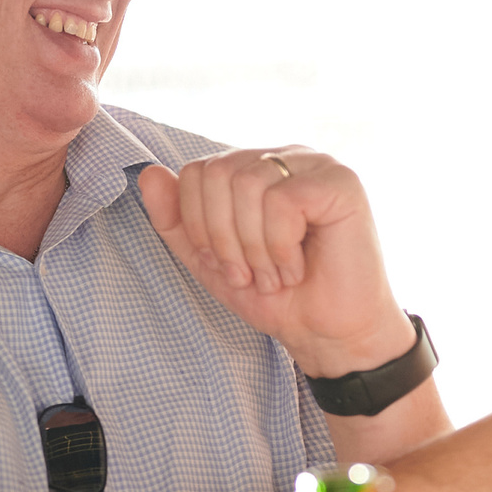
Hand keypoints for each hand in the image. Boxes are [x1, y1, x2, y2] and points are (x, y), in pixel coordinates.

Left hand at [137, 147, 413, 377]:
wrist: (329, 334)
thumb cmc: (279, 297)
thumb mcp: (211, 262)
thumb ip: (176, 221)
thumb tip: (148, 174)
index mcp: (256, 168)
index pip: (198, 171)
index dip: (199, 225)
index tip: (227, 265)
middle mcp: (286, 157)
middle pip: (220, 173)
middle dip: (224, 238)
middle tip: (249, 274)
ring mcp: (317, 165)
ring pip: (249, 185)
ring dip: (254, 248)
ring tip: (275, 276)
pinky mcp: (342, 183)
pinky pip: (284, 201)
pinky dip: (281, 246)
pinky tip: (297, 268)